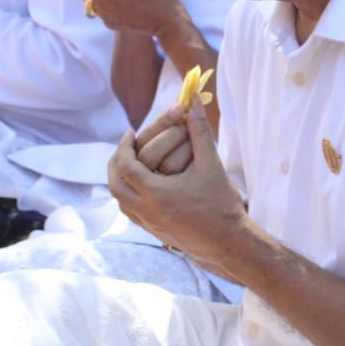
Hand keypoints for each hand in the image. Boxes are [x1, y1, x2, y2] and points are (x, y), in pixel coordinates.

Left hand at [108, 103, 245, 269]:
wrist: (229, 242)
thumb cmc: (222, 203)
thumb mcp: (211, 165)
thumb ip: (199, 131)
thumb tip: (193, 103)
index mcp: (157, 193)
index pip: (127, 165)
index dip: (124, 146)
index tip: (129, 133)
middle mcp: (147, 211)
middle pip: (115, 184)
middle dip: (115, 163)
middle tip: (124, 148)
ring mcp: (149, 224)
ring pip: (120, 201)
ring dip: (120, 181)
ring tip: (128, 165)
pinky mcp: (154, 233)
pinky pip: (130, 212)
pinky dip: (128, 196)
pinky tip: (139, 187)